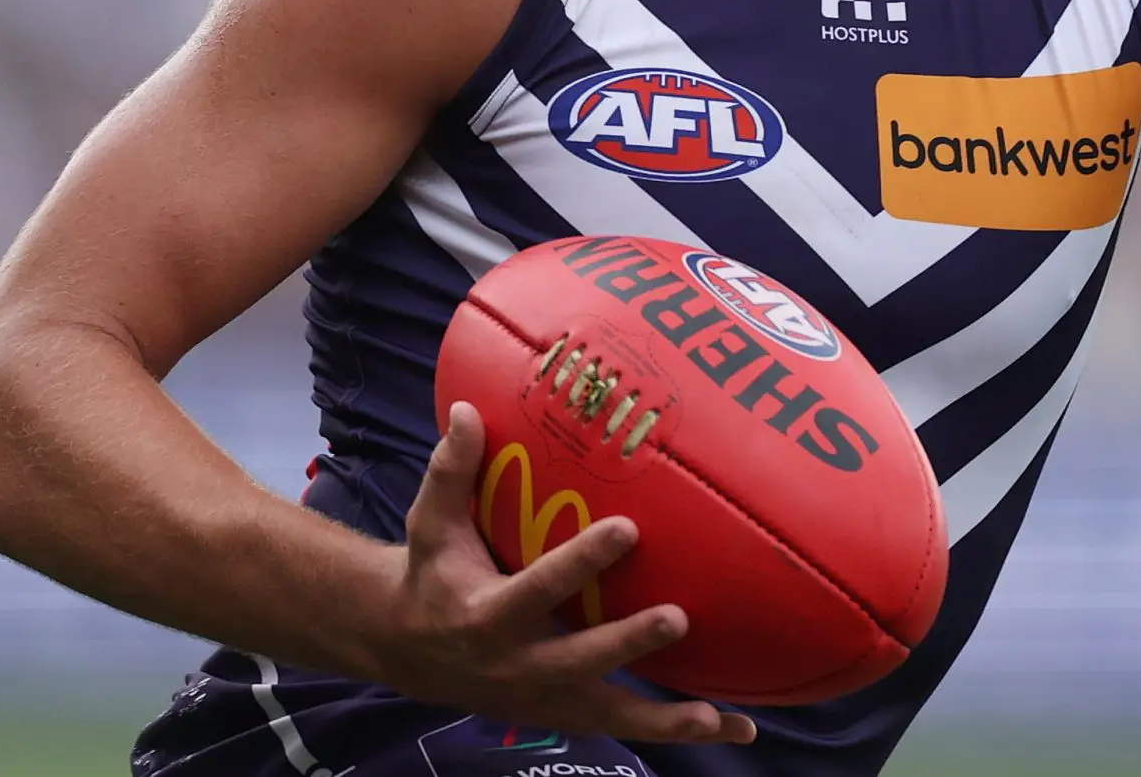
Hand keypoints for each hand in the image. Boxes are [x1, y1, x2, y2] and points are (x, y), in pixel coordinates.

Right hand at [375, 402, 756, 745]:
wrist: (407, 648)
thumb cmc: (433, 570)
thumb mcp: (432, 522)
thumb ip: (452, 469)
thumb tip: (466, 409)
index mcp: (486, 614)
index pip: (539, 587)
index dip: (581, 562)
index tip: (628, 528)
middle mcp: (516, 664)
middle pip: (578, 660)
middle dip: (627, 643)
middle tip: (678, 617)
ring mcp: (543, 697)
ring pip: (608, 714)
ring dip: (664, 720)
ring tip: (717, 717)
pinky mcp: (563, 714)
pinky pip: (622, 727)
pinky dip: (673, 731)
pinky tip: (733, 729)